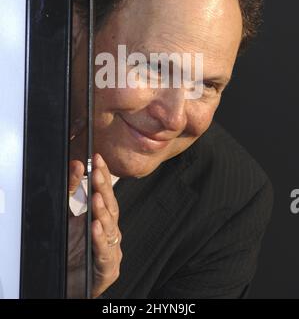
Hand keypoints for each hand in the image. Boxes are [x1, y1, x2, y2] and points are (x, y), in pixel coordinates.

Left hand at [67, 153, 121, 297]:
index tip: (96, 158)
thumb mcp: (68, 218)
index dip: (102, 175)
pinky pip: (105, 253)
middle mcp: (109, 233)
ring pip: (110, 228)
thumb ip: (72, 193)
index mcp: (102, 220)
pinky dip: (100, 240)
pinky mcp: (107, 269)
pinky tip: (95, 228)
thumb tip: (76, 166)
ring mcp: (111, 250)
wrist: (69, 286)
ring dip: (103, 212)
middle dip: (103, 188)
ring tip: (96, 197)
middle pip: (110, 207)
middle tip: (97, 171)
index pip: (104, 193)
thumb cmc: (72, 254)